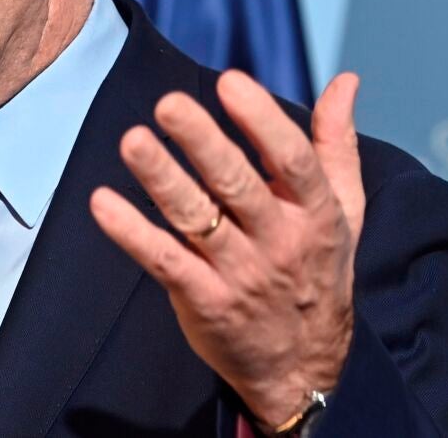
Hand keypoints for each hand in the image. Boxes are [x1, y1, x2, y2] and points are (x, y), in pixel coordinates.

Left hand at [89, 71, 364, 430]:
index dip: (262, 121)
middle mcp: (278, 241)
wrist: (304, 368)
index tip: (231, 81)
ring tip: (131, 141)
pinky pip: (164, 261)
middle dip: (203, 143)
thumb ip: (337, 143)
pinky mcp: (203, 300)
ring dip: (162, 179)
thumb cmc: (318, 270)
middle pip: (238, 185)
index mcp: (314, 212)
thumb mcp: (346, 210)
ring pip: (196, 219)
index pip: (293, 161)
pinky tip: (102, 203)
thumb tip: (345, 79)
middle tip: (168, 104)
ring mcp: (239, 274)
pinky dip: (132, 234)